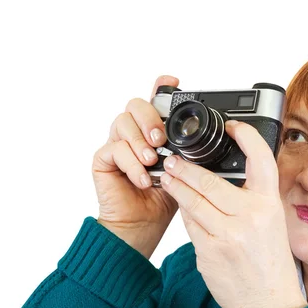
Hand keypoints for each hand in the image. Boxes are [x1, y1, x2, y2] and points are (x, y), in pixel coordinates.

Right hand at [92, 75, 179, 257]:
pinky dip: (132, 164)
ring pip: (122, 122)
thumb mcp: (183, 171)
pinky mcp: (103, 160)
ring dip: (140, 141)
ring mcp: (116, 144)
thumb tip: (204, 138)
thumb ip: (187, 152)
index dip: (161, 88)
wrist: (143, 225)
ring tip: (152, 161)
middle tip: (161, 139)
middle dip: (150, 118)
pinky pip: (114, 150)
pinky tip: (143, 179)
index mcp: (153, 132)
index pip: (155, 102)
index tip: (173, 83)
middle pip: (135, 104)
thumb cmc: (163, 198)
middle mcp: (133, 134)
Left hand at [159, 120, 306, 307]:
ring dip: (176, 187)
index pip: (260, 160)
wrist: (269, 303)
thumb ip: (252, 199)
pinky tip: (181, 208)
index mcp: (269, 205)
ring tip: (167, 177)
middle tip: (173, 160)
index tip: (233, 126)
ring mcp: (227, 235)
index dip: (246, 136)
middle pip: (209, 182)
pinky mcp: (208, 252)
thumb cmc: (270, 262)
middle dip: (186, 168)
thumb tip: (223, 176)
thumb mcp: (272, 223)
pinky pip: (190, 225)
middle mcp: (250, 217)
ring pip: (193, 202)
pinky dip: (184, 214)